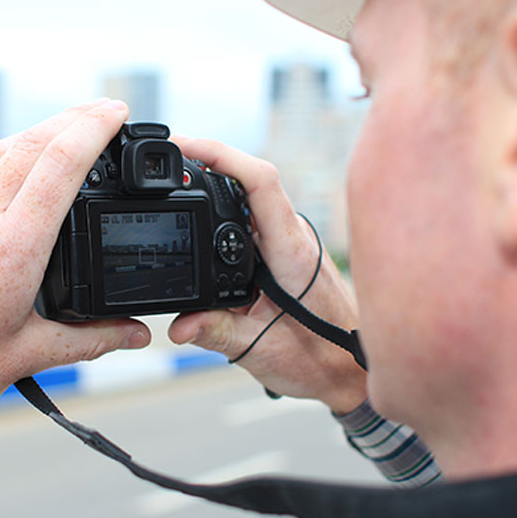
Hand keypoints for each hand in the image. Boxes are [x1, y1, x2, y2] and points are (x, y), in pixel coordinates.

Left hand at [0, 99, 150, 461]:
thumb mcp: (26, 357)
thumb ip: (90, 338)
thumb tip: (136, 333)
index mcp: (9, 249)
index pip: (59, 165)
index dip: (93, 129)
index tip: (117, 111)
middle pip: (27, 144)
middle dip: (70, 119)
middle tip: (100, 110)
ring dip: (29, 138)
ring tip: (57, 135)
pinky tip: (0, 180)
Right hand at [168, 137, 366, 413]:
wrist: (349, 372)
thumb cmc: (318, 360)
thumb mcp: (258, 350)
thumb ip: (215, 332)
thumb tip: (178, 324)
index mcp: (291, 251)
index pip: (260, 181)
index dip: (222, 154)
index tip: (185, 145)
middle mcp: (294, 236)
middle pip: (250, 179)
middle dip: (208, 162)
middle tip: (167, 159)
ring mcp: (292, 240)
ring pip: (252, 197)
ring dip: (216, 185)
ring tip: (176, 182)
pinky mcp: (288, 249)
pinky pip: (255, 217)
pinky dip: (226, 210)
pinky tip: (201, 214)